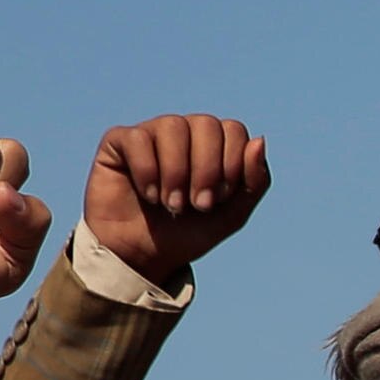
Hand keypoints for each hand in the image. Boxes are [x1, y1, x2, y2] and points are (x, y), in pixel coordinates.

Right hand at [83, 114, 271, 287]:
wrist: (143, 256)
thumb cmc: (188, 233)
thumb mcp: (232, 214)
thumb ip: (255, 180)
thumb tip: (260, 140)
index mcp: (215, 144)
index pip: (234, 130)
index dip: (231, 164)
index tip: (218, 200)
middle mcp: (184, 132)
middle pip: (206, 124)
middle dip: (207, 169)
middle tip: (198, 205)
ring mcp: (151, 134)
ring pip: (173, 125)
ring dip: (177, 171)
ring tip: (171, 204)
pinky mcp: (118, 143)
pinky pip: (137, 138)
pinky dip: (147, 170)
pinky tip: (149, 195)